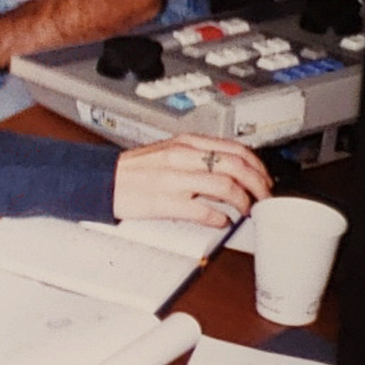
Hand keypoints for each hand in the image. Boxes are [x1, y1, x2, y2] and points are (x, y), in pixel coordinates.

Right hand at [112, 135, 271, 225]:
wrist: (101, 180)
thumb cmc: (133, 170)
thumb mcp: (167, 151)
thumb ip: (197, 155)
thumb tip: (229, 168)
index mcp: (184, 143)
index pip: (235, 148)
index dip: (257, 166)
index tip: (263, 179)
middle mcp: (182, 157)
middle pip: (236, 166)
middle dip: (258, 184)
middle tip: (262, 197)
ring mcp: (174, 179)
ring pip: (225, 186)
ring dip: (243, 201)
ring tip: (244, 210)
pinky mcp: (165, 201)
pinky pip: (203, 211)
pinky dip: (219, 218)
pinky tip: (220, 221)